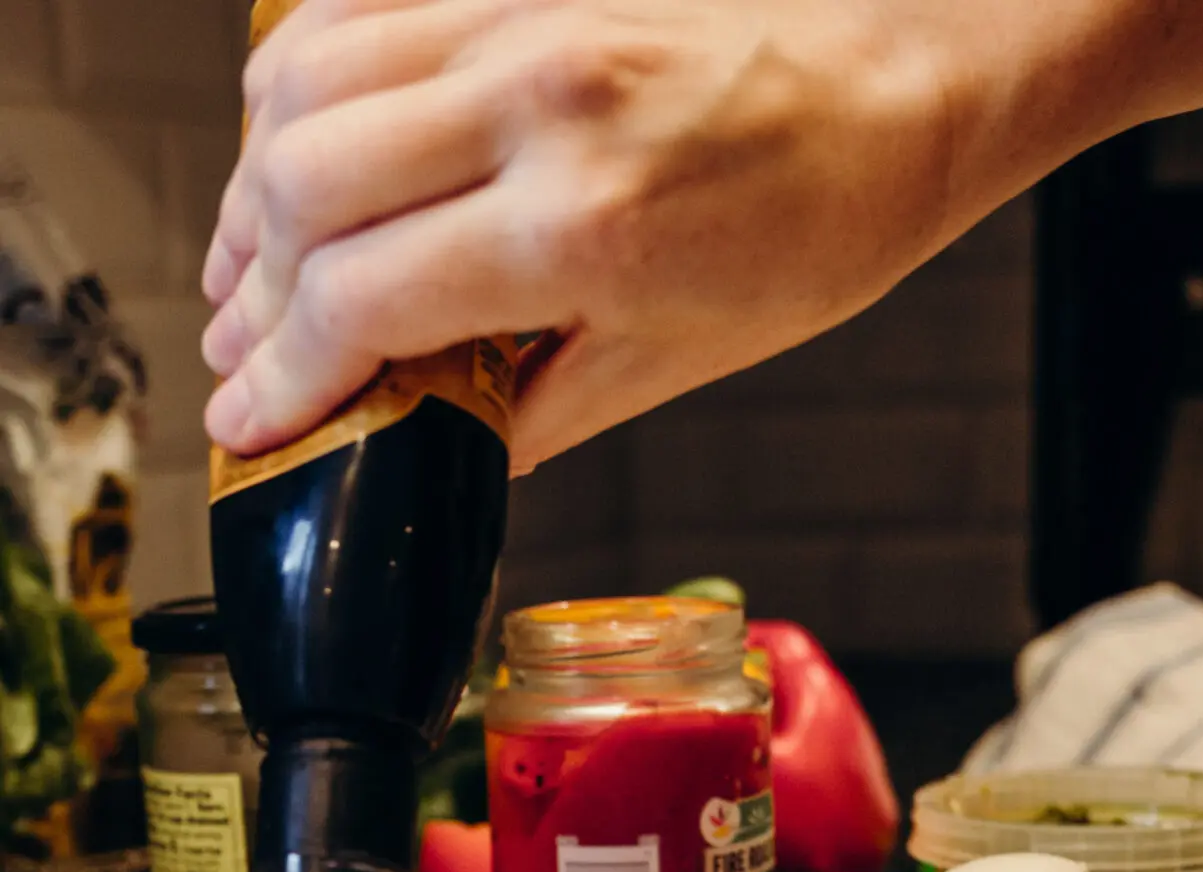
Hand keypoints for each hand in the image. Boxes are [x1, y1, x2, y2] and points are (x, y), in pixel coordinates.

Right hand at [200, 0, 1014, 471]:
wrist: (902, 79)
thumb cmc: (816, 226)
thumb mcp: (679, 359)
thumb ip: (535, 406)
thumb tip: (428, 440)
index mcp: (579, 225)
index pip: (358, 301)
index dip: (283, 376)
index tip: (249, 419)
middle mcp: (533, 102)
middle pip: (298, 185)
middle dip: (248, 288)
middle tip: (243, 349)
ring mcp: (519, 13)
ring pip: (300, 82)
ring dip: (252, 182)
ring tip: (253, 260)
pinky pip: (352, 6)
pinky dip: (300, 85)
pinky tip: (301, 149)